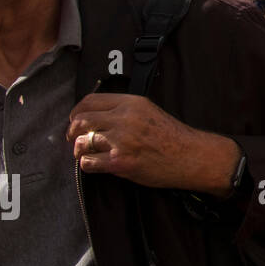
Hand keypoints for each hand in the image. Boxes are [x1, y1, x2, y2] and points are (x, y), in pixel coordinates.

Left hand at [69, 93, 240, 195]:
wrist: (191, 156)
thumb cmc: (172, 136)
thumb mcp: (149, 111)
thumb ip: (124, 109)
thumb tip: (95, 115)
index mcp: (131, 103)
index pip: (90, 101)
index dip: (77, 112)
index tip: (75, 120)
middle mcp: (124, 118)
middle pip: (81, 120)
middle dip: (72, 131)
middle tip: (74, 139)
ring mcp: (121, 141)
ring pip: (82, 142)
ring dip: (79, 149)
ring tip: (86, 153)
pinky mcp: (120, 162)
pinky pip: (88, 162)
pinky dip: (88, 164)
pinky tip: (97, 164)